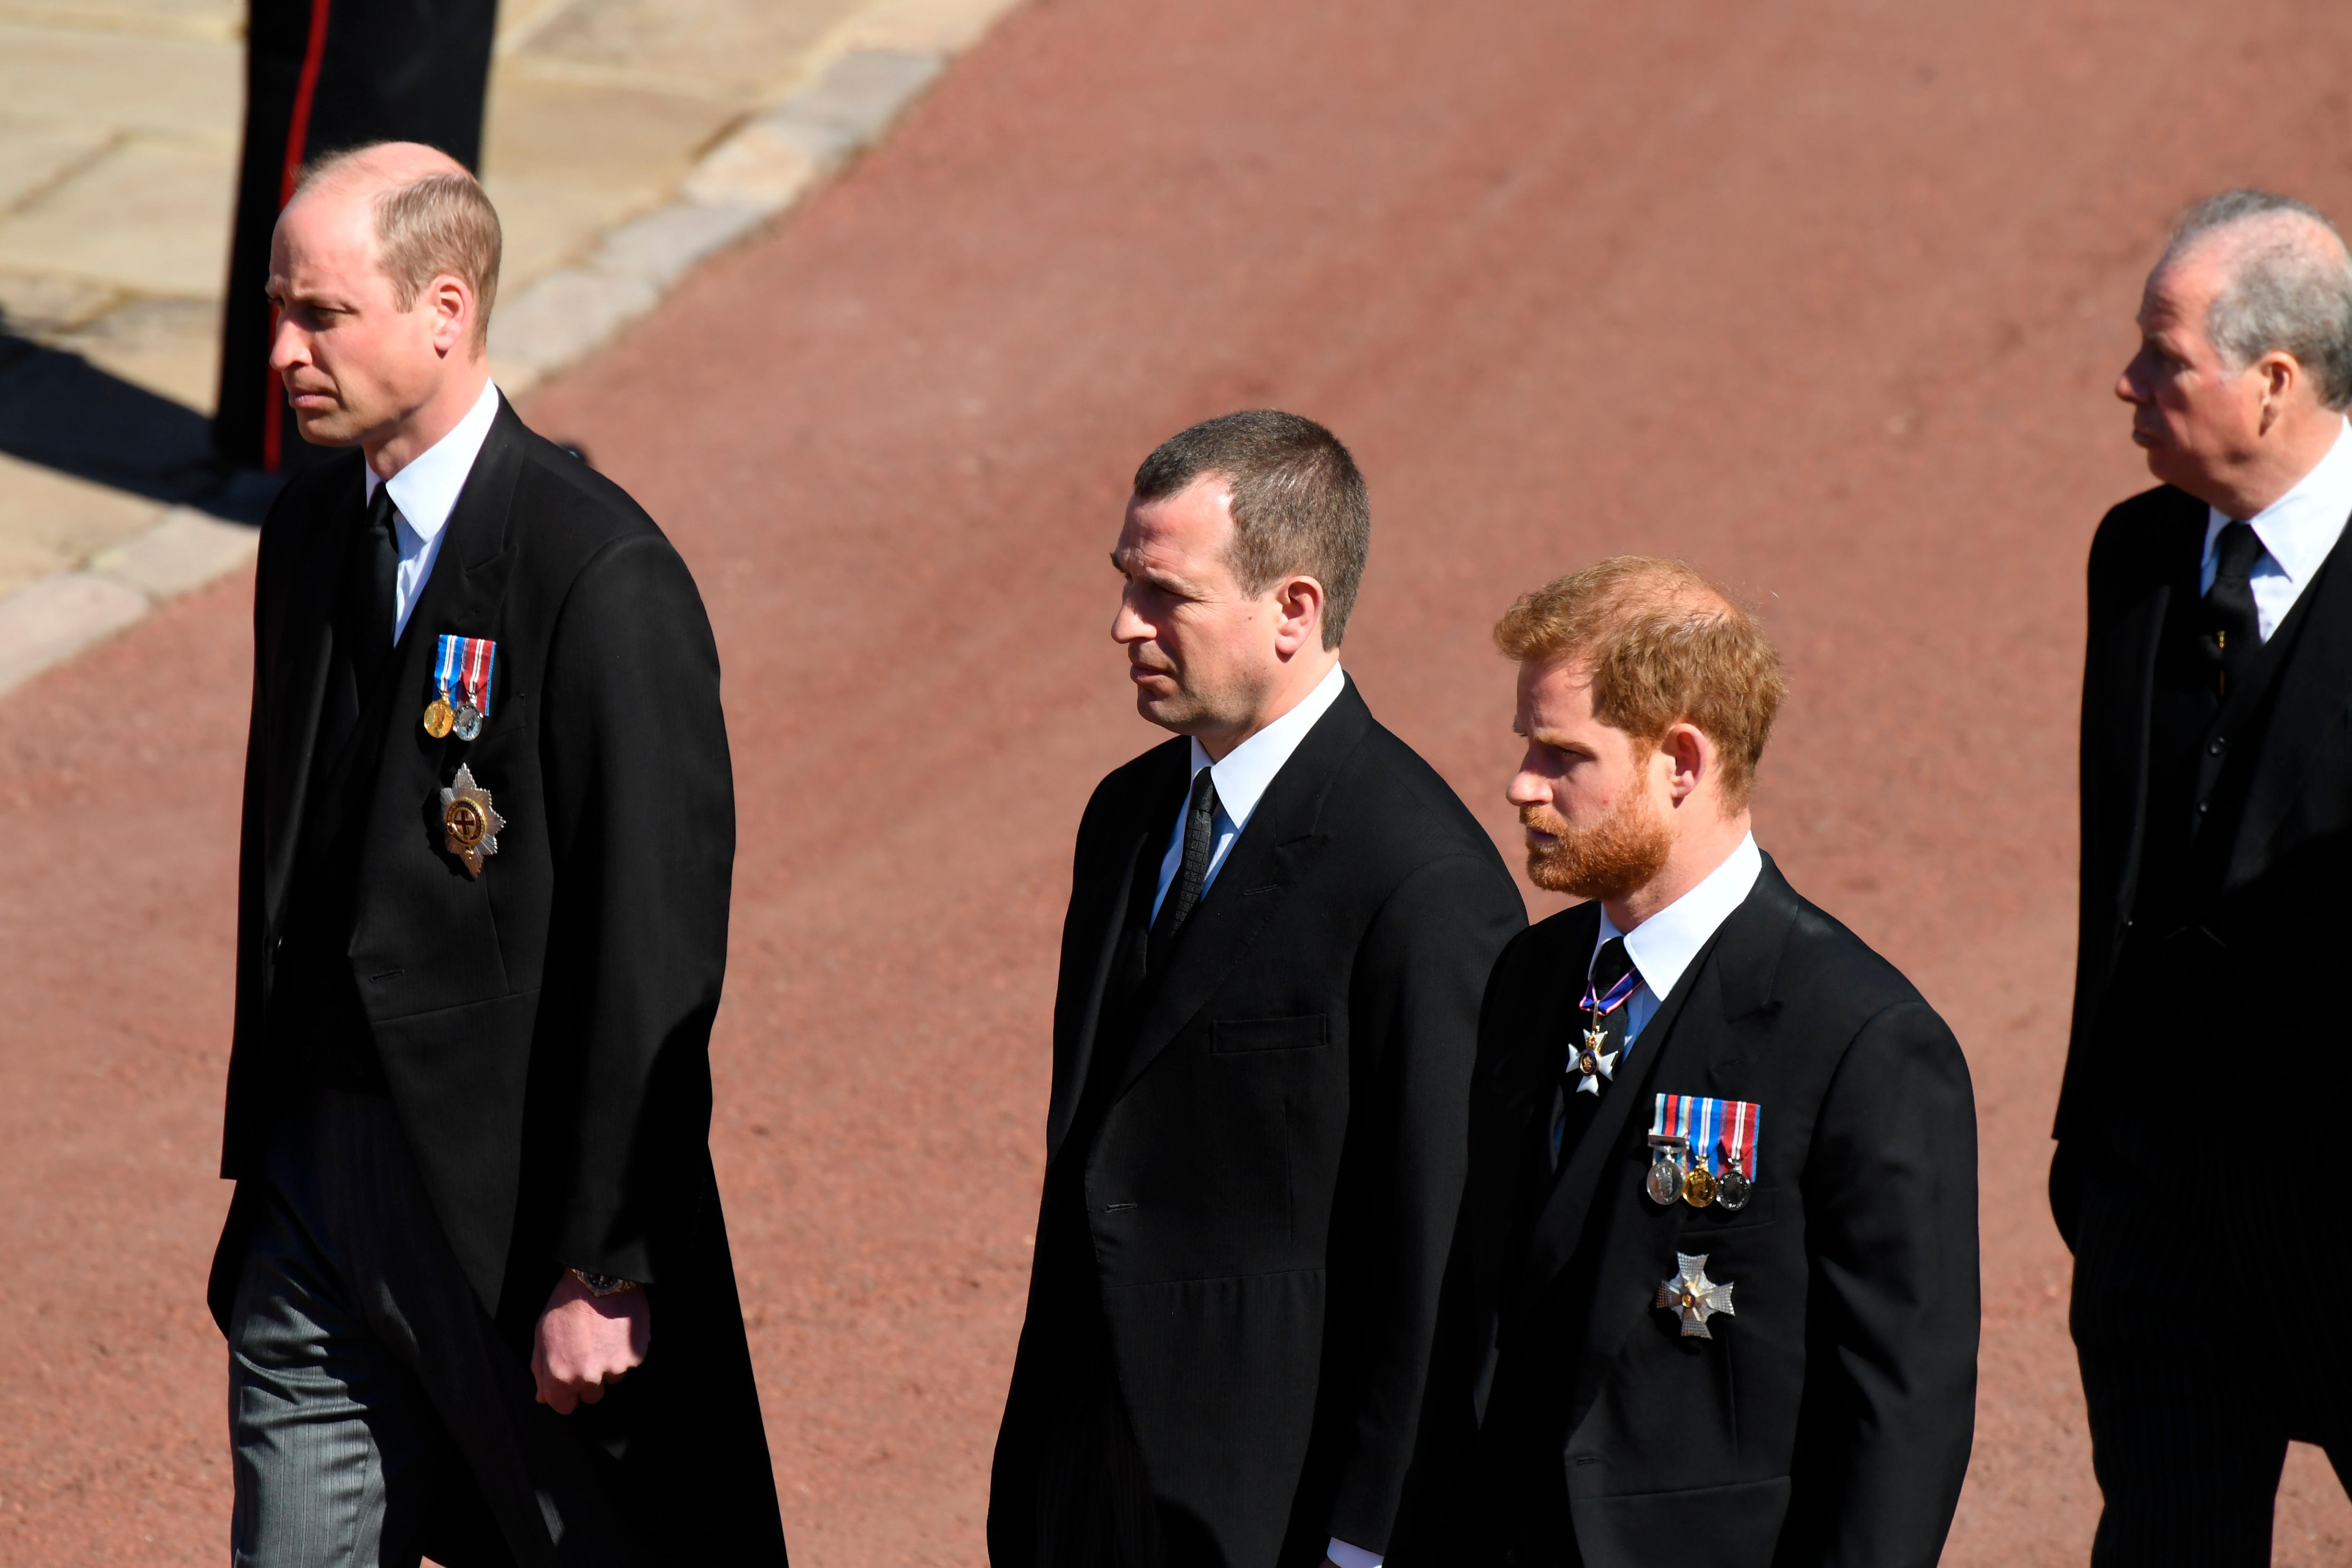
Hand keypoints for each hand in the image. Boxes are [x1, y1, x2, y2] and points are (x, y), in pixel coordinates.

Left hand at [531, 1271, 650, 1412]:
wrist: (600, 1279)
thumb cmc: (566, 1306)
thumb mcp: (542, 1336)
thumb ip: (541, 1371)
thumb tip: (544, 1398)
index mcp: (560, 1376)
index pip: (565, 1407)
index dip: (567, 1393)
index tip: (570, 1379)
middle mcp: (587, 1377)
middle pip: (592, 1396)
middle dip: (590, 1379)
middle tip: (589, 1351)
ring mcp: (613, 1368)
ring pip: (613, 1379)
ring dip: (609, 1364)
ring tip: (604, 1336)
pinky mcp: (634, 1356)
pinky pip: (630, 1363)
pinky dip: (625, 1350)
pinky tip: (617, 1330)